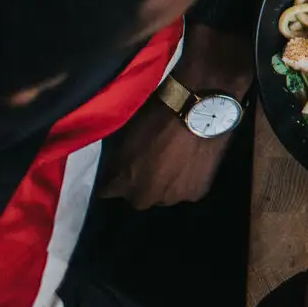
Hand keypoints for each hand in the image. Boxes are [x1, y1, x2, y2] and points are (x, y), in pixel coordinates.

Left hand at [99, 25, 250, 208]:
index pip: (108, 191)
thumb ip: (120, 159)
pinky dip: (187, 179)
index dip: (116, 178)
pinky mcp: (196, 193)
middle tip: (151, 163)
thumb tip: (119, 167)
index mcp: (122, 183)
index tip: (122, 168)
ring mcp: (171, 198)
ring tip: (175, 162)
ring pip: (164, 195)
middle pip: (138, 197)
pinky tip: (192, 162)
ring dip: (165, 184)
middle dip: (141, 184)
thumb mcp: (126, 136)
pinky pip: (186, 189)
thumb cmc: (156, 116)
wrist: (199, 108)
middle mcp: (144, 198)